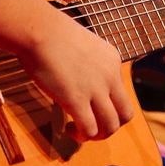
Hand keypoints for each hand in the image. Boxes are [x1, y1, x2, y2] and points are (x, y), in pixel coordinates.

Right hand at [0, 0, 134, 143]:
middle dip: (110, 126)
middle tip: (91, 125)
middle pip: (125, 115)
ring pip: (110, 127)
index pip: (122, 94)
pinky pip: (89, 130)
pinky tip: (68, 128)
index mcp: (113, 61)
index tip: (90, 105)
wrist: (39, 29)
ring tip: (79, 131)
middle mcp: (110, 76)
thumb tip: (82, 81)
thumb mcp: (83, 46)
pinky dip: (81, 136)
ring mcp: (95, 89)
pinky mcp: (77, 100)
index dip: (107, 105)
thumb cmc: (51, 34)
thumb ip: (89, 64)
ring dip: (96, 135)